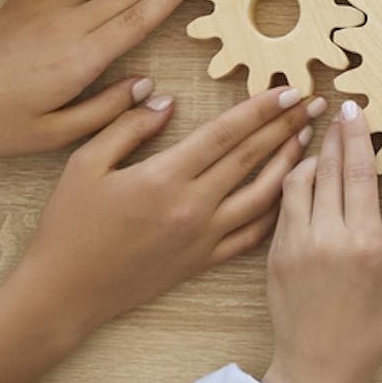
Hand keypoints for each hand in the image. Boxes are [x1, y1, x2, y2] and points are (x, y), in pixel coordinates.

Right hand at [0, 84, 319, 382]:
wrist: (65, 293)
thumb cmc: (69, 225)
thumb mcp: (85, 163)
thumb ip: (126, 126)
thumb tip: (165, 100)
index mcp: (164, 177)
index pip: (226, 133)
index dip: (261, 108)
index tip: (289, 89)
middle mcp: (192, 206)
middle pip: (252, 158)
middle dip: (288, 127)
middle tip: (316, 104)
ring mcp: (202, 237)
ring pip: (262, 196)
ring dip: (291, 165)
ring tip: (311, 142)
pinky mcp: (203, 262)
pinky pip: (252, 235)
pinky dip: (276, 212)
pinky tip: (290, 193)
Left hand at [262, 101, 381, 382]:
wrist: (317, 369)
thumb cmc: (368, 331)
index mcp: (364, 241)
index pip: (360, 172)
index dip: (358, 135)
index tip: (356, 108)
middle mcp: (327, 237)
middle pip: (330, 167)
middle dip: (336, 134)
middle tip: (341, 109)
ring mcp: (295, 243)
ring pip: (299, 179)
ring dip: (312, 155)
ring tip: (325, 143)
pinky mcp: (273, 252)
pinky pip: (283, 203)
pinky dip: (295, 182)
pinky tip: (306, 174)